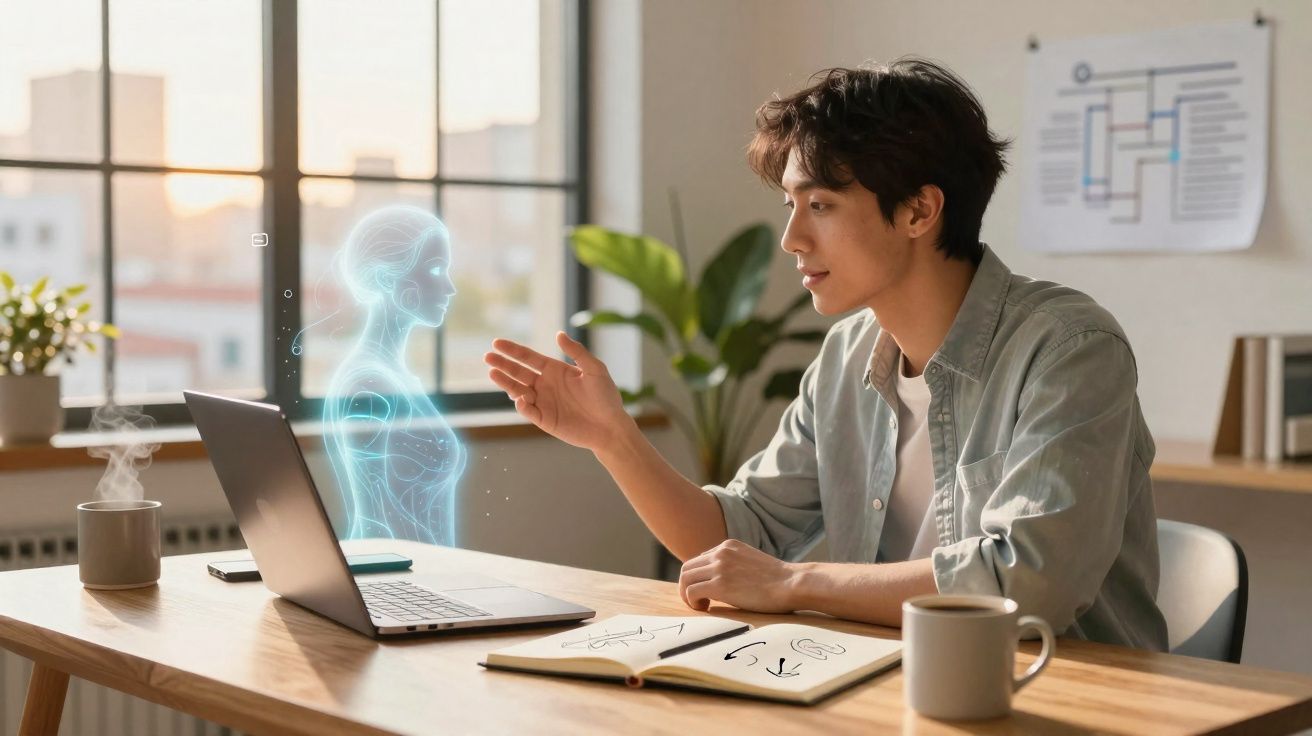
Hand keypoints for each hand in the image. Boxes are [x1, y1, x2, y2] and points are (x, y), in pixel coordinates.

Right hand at [484, 331, 633, 451]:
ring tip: (493, 373)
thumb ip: (577, 352)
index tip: (496, 343)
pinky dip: (522, 405)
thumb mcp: (595, 369)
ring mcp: (543, 402)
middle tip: (487, 357)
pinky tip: (520, 398)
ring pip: (518, 391)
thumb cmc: (606, 396)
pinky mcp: (544, 420)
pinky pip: (528, 411)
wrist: (611, 426)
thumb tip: (559, 334)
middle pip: (518, 373)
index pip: (528, 358)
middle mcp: (545, 385)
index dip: (513, 350)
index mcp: (555, 370)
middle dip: (503, 364)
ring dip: (505, 383)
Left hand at [678, 539, 801, 613]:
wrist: (791, 584)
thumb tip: (722, 579)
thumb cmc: (778, 580)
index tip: (706, 592)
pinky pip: (691, 592)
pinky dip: (692, 602)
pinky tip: (706, 608)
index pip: (699, 560)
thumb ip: (735, 564)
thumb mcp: (751, 562)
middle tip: (698, 601)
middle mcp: (720, 552)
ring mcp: (719, 567)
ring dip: (687, 595)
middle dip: (687, 586)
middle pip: (687, 568)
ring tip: (701, 606)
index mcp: (728, 545)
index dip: (699, 578)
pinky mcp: (720, 584)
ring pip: (685, 579)